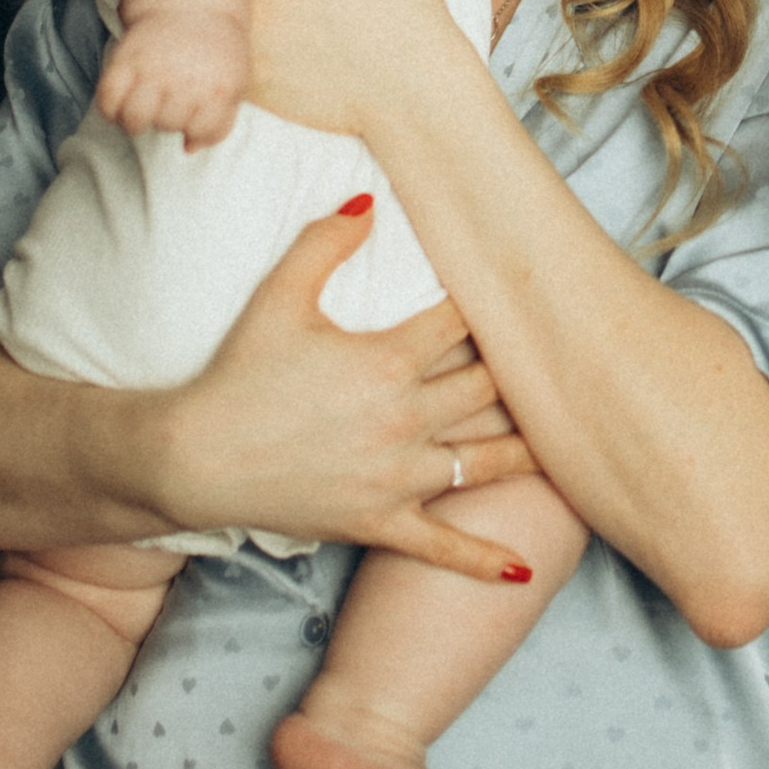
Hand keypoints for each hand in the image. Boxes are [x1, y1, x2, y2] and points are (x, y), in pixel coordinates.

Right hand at [97, 4, 252, 151]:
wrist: (191, 6)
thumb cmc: (215, 52)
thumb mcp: (234, 83)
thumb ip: (220, 121)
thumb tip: (188, 148)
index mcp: (216, 86)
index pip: (203, 130)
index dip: (198, 128)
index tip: (196, 113)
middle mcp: (183, 79)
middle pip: (167, 125)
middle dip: (169, 119)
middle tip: (171, 100)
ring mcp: (151, 69)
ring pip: (134, 119)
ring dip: (137, 121)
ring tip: (145, 107)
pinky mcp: (122, 60)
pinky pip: (106, 101)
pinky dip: (110, 110)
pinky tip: (123, 102)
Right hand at [164, 204, 540, 576]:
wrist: (191, 458)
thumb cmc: (236, 374)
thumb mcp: (278, 296)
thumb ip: (326, 241)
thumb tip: (370, 197)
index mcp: (387, 359)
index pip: (462, 323)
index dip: (491, 307)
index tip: (519, 296)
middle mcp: (403, 418)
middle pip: (488, 388)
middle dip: (520, 372)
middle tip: (558, 360)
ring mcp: (395, 476)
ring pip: (485, 461)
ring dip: (529, 452)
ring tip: (576, 445)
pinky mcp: (378, 522)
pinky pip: (441, 546)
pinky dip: (483, 560)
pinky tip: (522, 571)